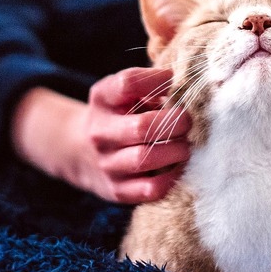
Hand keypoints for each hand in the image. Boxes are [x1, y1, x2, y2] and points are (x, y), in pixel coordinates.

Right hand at [77, 67, 190, 202]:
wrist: (83, 152)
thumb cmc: (118, 116)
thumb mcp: (123, 92)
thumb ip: (147, 84)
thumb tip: (175, 83)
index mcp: (103, 100)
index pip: (127, 83)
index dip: (156, 81)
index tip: (171, 82)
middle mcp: (100, 132)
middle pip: (142, 127)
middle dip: (176, 123)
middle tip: (187, 122)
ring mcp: (107, 164)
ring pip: (145, 159)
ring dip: (175, 151)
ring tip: (184, 146)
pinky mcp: (117, 191)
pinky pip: (150, 189)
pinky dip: (171, 177)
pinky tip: (177, 167)